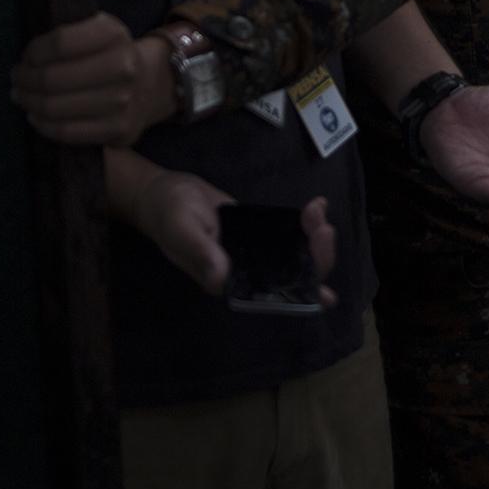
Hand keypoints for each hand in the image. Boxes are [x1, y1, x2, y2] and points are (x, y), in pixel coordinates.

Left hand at [10, 13, 176, 146]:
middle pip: (52, 78)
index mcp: (114, 34)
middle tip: (17, 78)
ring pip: (55, 107)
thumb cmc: (109, 54)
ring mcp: (123, 101)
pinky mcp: (118, 129)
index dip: (34, 52)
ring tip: (22, 96)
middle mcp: (123, 66)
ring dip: (29, 102)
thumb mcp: (96, 30)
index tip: (27, 57)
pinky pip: (66, 131)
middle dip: (25, 79)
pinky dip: (42, 124)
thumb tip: (26, 61)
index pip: (60, 43)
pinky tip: (36, 115)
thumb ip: (66, 36)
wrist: (150, 84)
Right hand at [104, 154, 338, 306]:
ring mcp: (254, 254)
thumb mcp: (182, 231)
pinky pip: (288, 235)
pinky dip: (305, 224)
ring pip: (296, 255)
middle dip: (316, 255)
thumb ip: (201, 254)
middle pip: (293, 275)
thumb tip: (221, 279)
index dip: (302, 291)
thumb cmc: (168, 215)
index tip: (324, 282)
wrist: (164, 193)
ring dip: (314, 239)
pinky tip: (316, 206)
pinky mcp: (258, 235)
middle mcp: (247, 274)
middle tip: (321, 224)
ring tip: (317, 210)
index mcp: (230, 283)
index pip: (272, 295)